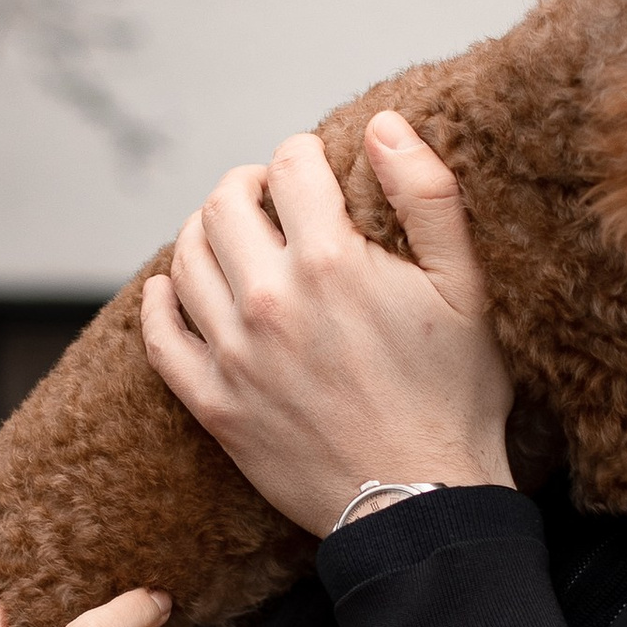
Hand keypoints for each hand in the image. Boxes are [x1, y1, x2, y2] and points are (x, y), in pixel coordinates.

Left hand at [139, 111, 513, 535]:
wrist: (420, 502)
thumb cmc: (454, 396)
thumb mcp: (466, 288)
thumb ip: (428, 195)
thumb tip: (386, 125)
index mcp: (330, 262)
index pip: (289, 166)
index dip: (303, 154)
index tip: (314, 167)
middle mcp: (269, 301)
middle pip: (224, 204)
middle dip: (247, 186)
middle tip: (269, 197)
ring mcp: (233, 355)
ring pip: (185, 260)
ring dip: (204, 233)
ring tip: (233, 238)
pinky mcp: (213, 404)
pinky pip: (160, 338)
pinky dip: (160, 302)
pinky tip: (173, 289)